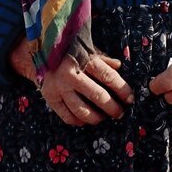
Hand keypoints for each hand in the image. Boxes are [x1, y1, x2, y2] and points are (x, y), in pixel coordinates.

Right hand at [9, 38, 133, 125]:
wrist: (40, 49)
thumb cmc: (70, 50)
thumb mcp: (87, 49)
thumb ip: (103, 59)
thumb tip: (120, 66)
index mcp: (84, 59)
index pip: (109, 77)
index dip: (122, 90)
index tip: (130, 99)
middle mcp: (72, 74)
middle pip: (98, 96)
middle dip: (113, 108)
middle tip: (120, 113)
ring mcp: (59, 87)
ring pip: (82, 111)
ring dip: (97, 118)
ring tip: (104, 118)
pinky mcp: (50, 97)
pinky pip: (66, 116)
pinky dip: (78, 121)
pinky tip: (85, 120)